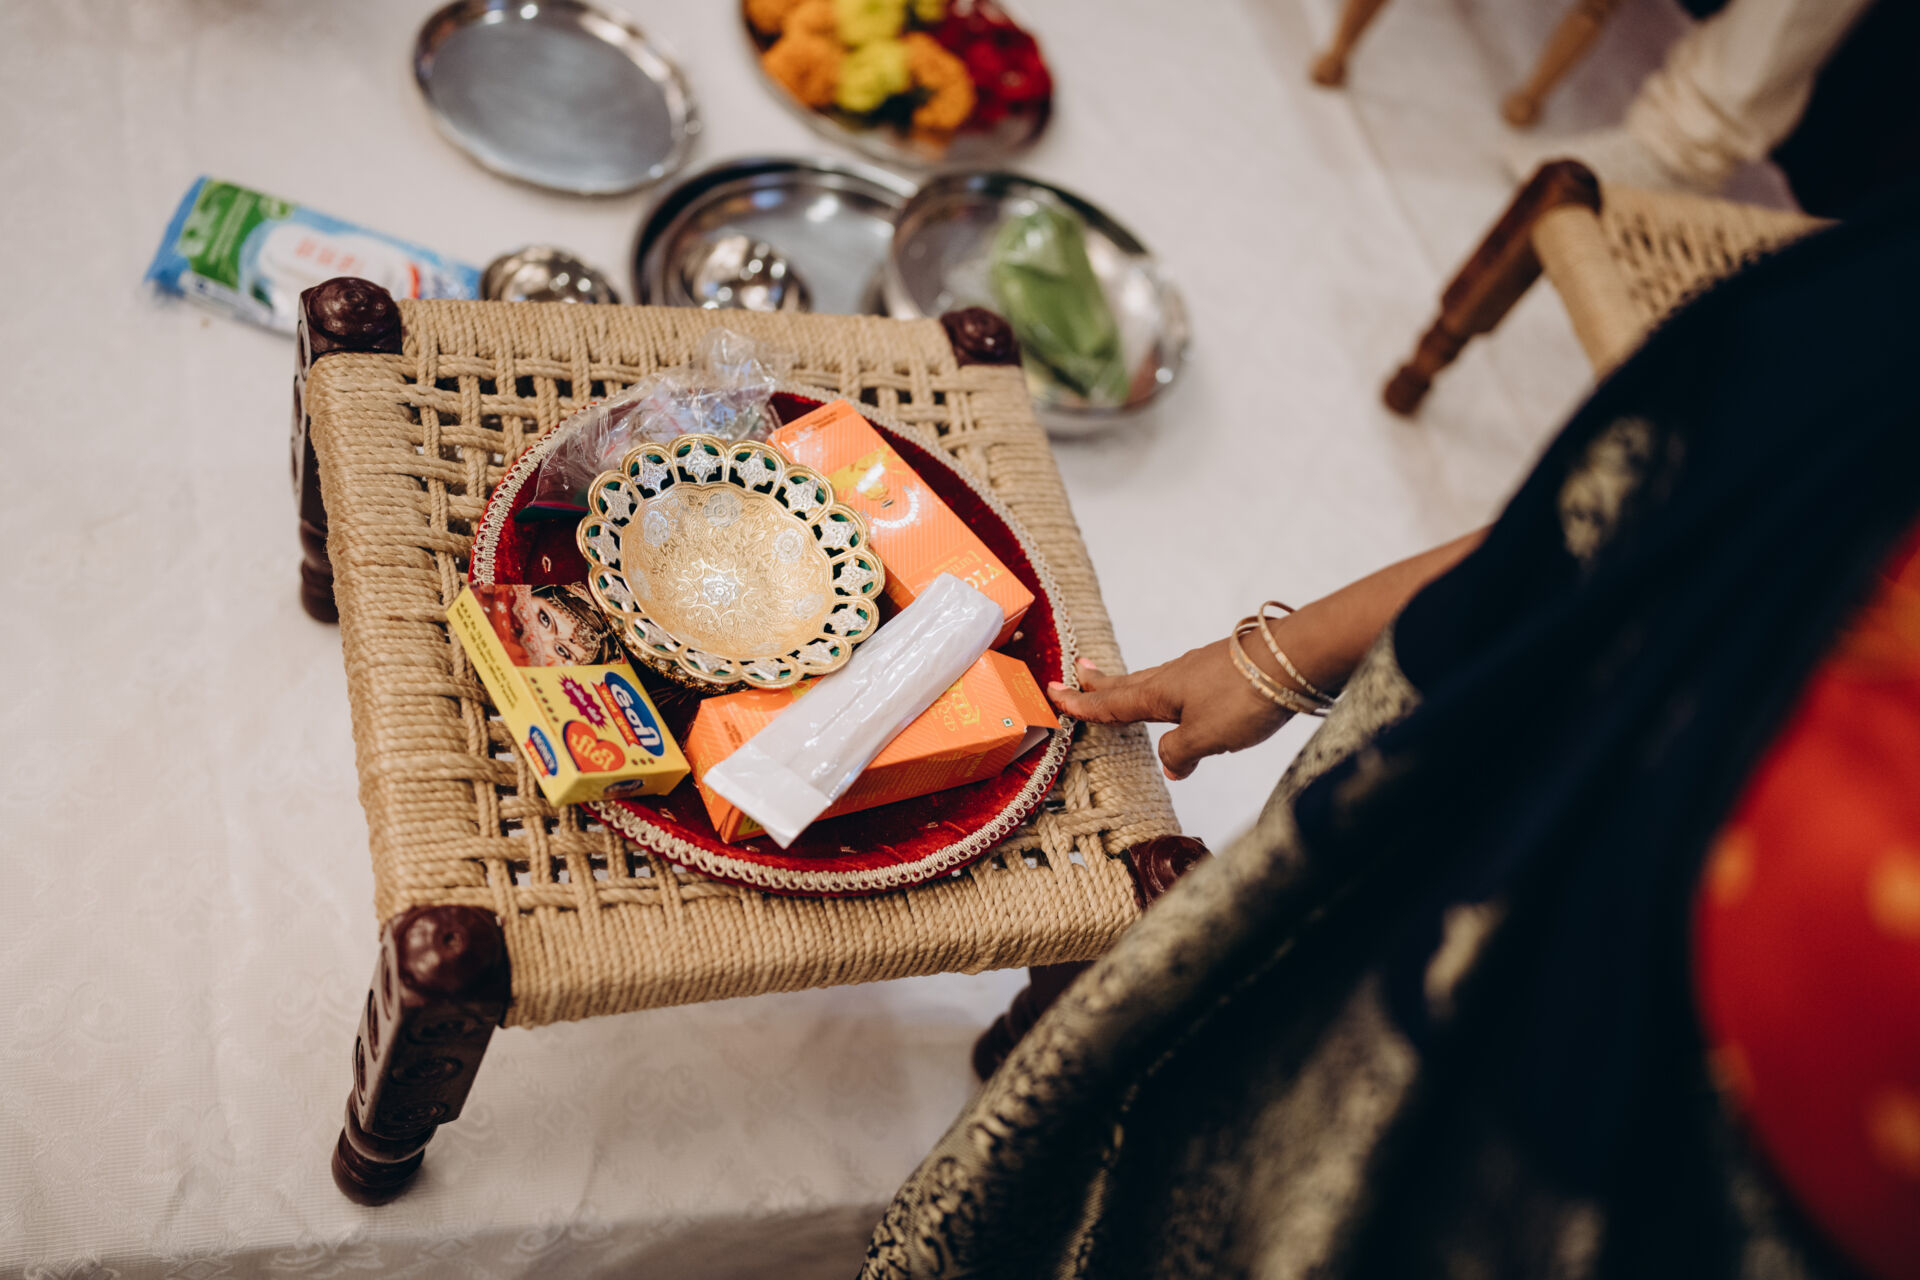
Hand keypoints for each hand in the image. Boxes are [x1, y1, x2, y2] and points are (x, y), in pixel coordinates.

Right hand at [1048, 643, 1292, 780]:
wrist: (1295, 658)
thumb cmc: (1248, 695)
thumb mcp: (1207, 737)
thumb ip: (1181, 752)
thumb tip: (1171, 763)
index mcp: (1161, 693)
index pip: (1112, 703)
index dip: (1083, 704)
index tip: (1055, 694)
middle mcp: (1176, 676)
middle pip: (1129, 682)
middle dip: (1101, 684)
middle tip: (1077, 674)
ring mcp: (1202, 669)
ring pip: (1158, 680)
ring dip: (1133, 683)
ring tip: (1122, 686)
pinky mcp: (1226, 669)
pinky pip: (1185, 681)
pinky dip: (1170, 689)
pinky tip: (1184, 697)